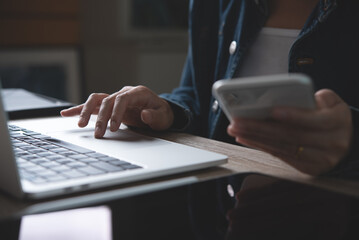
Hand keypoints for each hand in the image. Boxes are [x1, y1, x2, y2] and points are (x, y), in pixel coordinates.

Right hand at [60, 86, 173, 137]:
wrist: (159, 111)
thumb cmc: (161, 114)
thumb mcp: (163, 117)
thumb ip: (155, 116)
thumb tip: (144, 114)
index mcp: (138, 93)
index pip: (122, 99)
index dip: (116, 112)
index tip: (113, 127)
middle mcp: (124, 92)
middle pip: (107, 101)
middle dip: (101, 118)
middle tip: (98, 134)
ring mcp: (116, 97)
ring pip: (97, 100)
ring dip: (87, 111)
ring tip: (80, 125)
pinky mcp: (110, 105)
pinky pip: (94, 104)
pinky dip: (80, 109)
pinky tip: (67, 113)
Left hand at [227, 89, 352, 174]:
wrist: (346, 140)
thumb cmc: (330, 114)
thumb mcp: (330, 101)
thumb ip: (311, 97)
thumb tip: (282, 98)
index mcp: (338, 122)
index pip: (314, 120)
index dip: (294, 116)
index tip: (272, 110)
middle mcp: (332, 144)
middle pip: (291, 136)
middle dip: (261, 128)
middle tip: (238, 121)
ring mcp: (321, 159)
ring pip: (283, 148)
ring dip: (255, 139)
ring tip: (236, 129)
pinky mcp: (309, 169)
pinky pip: (281, 157)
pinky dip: (261, 147)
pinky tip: (245, 138)